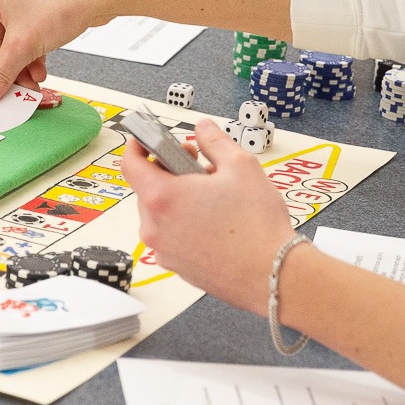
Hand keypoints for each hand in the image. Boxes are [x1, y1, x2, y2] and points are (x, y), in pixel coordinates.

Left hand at [122, 121, 294, 313]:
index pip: (130, 164)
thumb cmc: (257, 226)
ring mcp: (164, 251)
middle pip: (147, 189)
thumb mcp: (240, 166)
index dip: (139, 146)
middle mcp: (155, 227)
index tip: (151, 140)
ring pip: (161, 214)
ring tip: (214, 197)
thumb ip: (215, 141)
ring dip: (179, 199)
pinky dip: (185, 224)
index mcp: (162, 198)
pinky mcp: (177, 268)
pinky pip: (172, 237)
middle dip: (169, 172)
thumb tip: (203, 128)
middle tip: (199, 166)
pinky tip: (216, 222)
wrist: (274, 276)